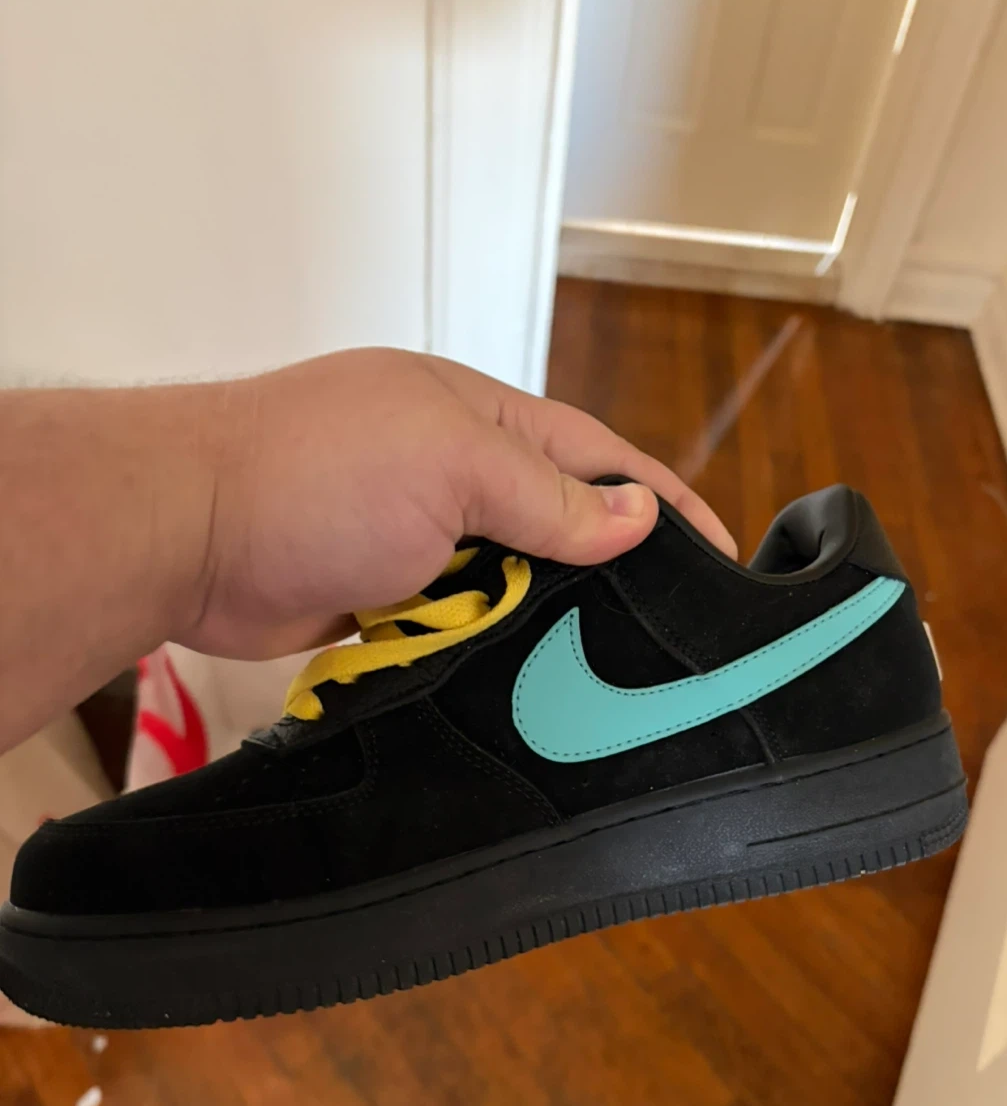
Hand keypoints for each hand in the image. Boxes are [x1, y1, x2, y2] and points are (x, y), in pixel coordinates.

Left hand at [184, 349, 735, 659]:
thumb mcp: (451, 468)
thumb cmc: (315, 474)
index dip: (662, 503)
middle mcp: (456, 473)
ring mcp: (419, 537)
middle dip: (613, 573)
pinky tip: (526, 684)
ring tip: (607, 674)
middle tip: (671, 636)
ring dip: (548, 623)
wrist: (186, 533)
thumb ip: (548, 498)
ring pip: (513, 586)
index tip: (722, 557)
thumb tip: (637, 516)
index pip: (599, 458)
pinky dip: (491, 650)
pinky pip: (461, 626)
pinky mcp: (386, 596)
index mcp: (481, 421)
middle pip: (561, 526)